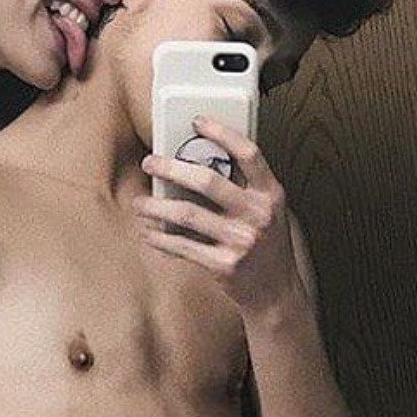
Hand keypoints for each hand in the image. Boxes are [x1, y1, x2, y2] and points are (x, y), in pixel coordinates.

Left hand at [134, 116, 301, 315]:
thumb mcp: (269, 212)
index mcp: (271, 195)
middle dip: (171, 168)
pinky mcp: (224, 265)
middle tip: (150, 162)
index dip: (222, 133)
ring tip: (139, 203)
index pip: (248, 153)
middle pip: (207, 180)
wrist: (277, 294)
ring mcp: (241, 240)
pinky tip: (148, 233)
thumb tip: (202, 163)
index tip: (197, 122)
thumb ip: (245, 189)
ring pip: (187, 214)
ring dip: (156, 207)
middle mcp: (258, 215)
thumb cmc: (268, 248)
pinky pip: (183, 246)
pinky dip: (160, 239)